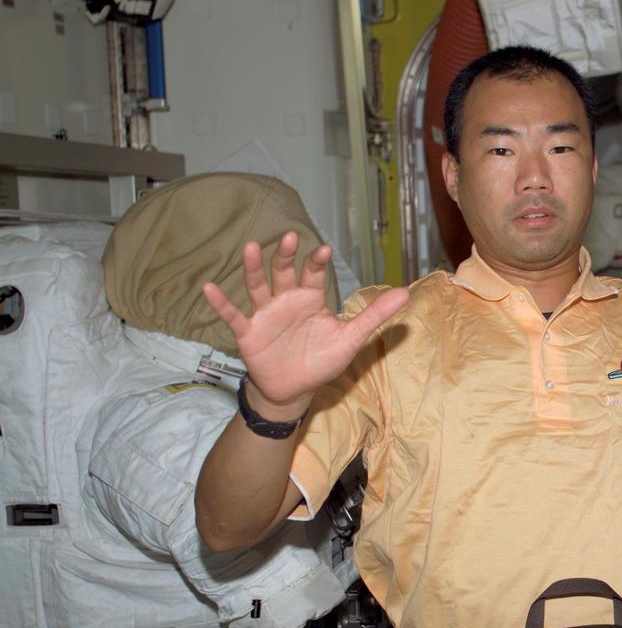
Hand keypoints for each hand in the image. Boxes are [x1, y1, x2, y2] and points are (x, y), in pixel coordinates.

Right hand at [201, 232, 409, 415]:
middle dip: (284, 256)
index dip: (317, 262)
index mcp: (311, 299)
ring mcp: (265, 315)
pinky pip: (233, 315)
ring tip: (248, 247)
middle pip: (283, 273)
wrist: (294, 390)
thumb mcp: (350, 338)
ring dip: (253, 268)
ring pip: (257, 286)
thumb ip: (374, 315)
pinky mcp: (248, 332)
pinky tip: (209, 288)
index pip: (314, 274)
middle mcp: (286, 300)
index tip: (323, 249)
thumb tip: (406, 293)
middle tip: (287, 236)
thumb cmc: (321, 360)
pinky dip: (221, 303)